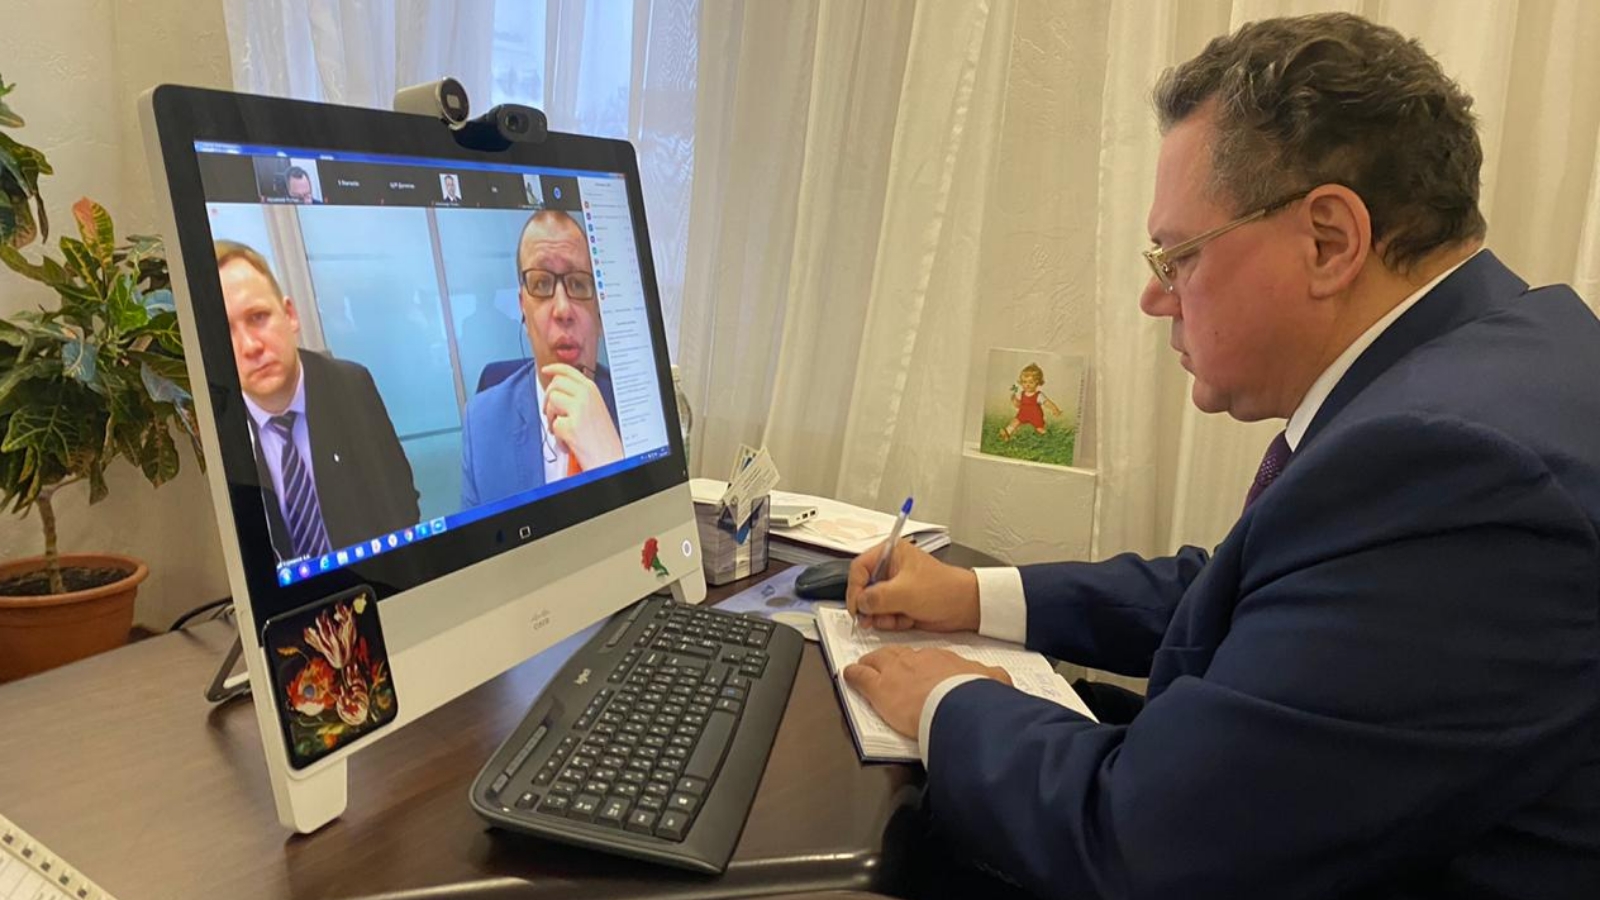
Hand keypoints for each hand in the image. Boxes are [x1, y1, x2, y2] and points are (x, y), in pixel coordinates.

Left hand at [541, 363, 623, 469]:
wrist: (611, 458)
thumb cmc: (603, 439)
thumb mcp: (595, 409)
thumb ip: (578, 396)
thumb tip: (557, 390)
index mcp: (592, 390)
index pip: (568, 370)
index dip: (554, 368)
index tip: (546, 370)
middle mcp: (586, 396)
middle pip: (555, 384)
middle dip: (548, 398)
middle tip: (551, 412)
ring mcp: (579, 410)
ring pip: (551, 402)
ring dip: (551, 418)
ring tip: (563, 430)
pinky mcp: (572, 426)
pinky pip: (554, 426)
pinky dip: (558, 437)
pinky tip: (569, 442)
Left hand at [842, 646, 1010, 736]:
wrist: (958, 704)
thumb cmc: (974, 695)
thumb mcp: (993, 681)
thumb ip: (994, 678)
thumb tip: (1002, 679)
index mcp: (942, 660)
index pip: (925, 658)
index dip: (917, 664)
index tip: (917, 669)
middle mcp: (916, 661)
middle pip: (898, 655)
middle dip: (890, 658)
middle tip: (884, 662)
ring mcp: (895, 672)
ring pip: (877, 661)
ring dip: (870, 663)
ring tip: (864, 665)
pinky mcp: (879, 688)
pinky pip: (861, 677)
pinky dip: (853, 675)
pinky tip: (849, 675)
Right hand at [845, 540, 979, 632]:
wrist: (964, 607)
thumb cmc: (943, 589)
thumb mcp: (905, 592)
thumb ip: (877, 597)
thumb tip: (860, 604)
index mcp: (890, 553)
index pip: (859, 568)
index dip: (855, 588)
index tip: (857, 606)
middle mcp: (890, 569)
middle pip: (863, 588)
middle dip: (868, 606)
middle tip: (871, 618)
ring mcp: (894, 588)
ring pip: (872, 605)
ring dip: (881, 616)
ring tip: (898, 617)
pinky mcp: (899, 604)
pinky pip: (884, 615)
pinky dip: (892, 621)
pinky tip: (906, 619)